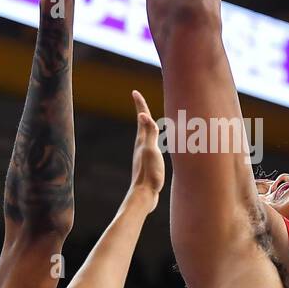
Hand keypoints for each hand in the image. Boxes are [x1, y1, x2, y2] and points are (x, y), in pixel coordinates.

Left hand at [129, 90, 164, 209]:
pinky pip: (150, 145)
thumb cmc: (149, 173)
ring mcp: (143, 155)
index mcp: (142, 141)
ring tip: (147, 119)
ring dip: (146, 125)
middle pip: (142, 124)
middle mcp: (141, 146)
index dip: (140, 104)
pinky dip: (151, 139)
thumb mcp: (150, 150)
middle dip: (142, 111)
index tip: (135, 92)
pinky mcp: (147, 164)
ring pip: (145, 135)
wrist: (144, 195)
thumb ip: (149, 133)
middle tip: (139, 100)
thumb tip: (142, 114)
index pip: (142, 118)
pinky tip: (153, 145)